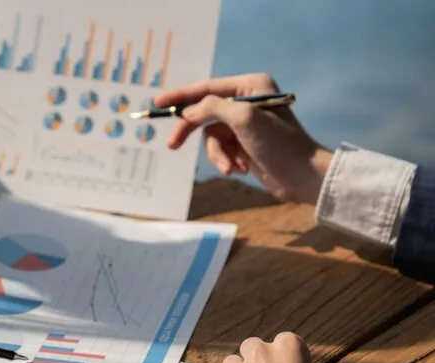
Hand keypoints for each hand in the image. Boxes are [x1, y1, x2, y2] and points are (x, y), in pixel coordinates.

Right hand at [156, 73, 333, 204]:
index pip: (207, 88)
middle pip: (204, 113)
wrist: (302, 176)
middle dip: (193, 131)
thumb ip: (212, 108)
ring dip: (218, 154)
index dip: (181, 96)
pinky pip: (221, 149)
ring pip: (211, 136)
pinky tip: (241, 168)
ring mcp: (245, 124)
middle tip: (173, 145)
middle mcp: (248, 101)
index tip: (158, 104)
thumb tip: (189, 112)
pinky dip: (226, 160)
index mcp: (251, 86)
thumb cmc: (278, 143)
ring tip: (232, 166)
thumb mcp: (243, 119)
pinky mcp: (245, 144)